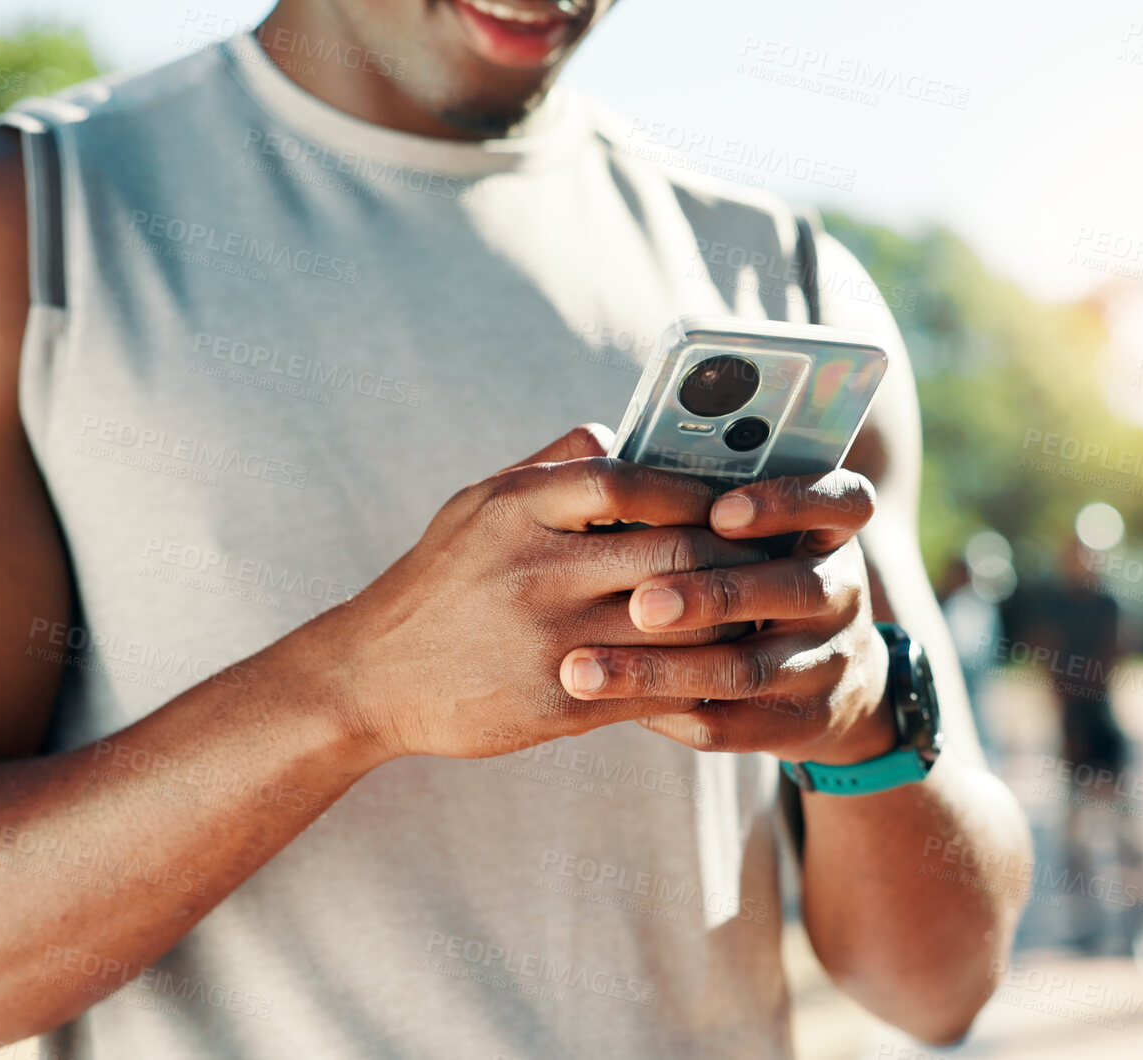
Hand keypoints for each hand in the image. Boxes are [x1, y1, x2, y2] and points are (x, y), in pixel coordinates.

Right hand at [296, 424, 761, 762]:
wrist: (371, 677)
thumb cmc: (439, 581)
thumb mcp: (478, 504)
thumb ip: (551, 465)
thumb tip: (621, 432)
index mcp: (517, 509)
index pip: (626, 480)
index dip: (691, 487)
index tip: (730, 495)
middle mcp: (535, 569)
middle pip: (670, 550)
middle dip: (732, 553)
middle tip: (771, 553)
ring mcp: (550, 638)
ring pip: (677, 623)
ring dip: (730, 617)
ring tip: (761, 609)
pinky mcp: (560, 701)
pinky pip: (654, 686)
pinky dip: (698, 675)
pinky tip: (725, 667)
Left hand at [557, 470, 898, 766]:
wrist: (829, 682)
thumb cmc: (758, 579)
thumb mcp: (760, 539)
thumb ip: (700, 504)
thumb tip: (607, 454)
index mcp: (831, 535)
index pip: (843, 502)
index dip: (789, 503)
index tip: (721, 511)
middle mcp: (841, 595)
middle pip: (792, 590)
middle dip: (712, 594)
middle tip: (640, 601)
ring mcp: (827, 663)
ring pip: (747, 668)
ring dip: (664, 668)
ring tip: (586, 668)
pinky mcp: (800, 722)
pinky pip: (730, 723)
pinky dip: (668, 711)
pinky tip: (610, 703)